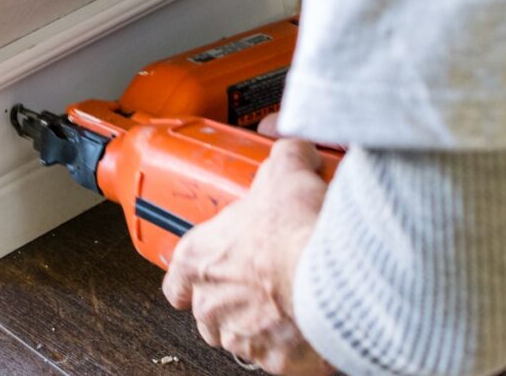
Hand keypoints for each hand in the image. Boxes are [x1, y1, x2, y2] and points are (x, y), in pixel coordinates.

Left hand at [162, 139, 332, 374]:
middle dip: (236, 298)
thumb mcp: (285, 171)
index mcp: (199, 259)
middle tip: (266, 277)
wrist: (329, 275)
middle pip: (209, 311)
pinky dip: (296, 343)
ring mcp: (241, 337)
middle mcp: (211, 304)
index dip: (193, 275)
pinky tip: (314, 319)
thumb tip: (297, 150)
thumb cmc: (294, 230)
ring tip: (294, 297)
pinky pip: (281, 357)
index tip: (208, 269)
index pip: (176, 279)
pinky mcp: (276, 362)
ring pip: (243, 337)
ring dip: (264, 322)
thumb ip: (286, 156)